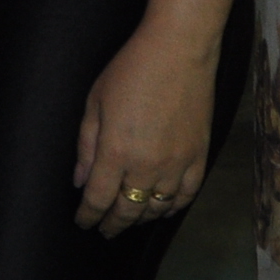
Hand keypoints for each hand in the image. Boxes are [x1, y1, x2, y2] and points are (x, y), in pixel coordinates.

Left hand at [73, 24, 216, 238]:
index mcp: (116, 152)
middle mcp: (147, 166)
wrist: (179, 49)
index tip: (82, 222)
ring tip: (129, 220)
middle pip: (127, 211)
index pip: (98, 199)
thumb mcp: (96, 101)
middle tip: (104, 230)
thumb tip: (80, 180)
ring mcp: (176, 164)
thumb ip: (87, 145)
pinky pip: (186, 196)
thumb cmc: (132, 69)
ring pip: (156, 208)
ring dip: (140, 219)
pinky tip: (162, 210)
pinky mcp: (199, 156)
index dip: (88, 215)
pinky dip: (172, 208)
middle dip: (112, 224)